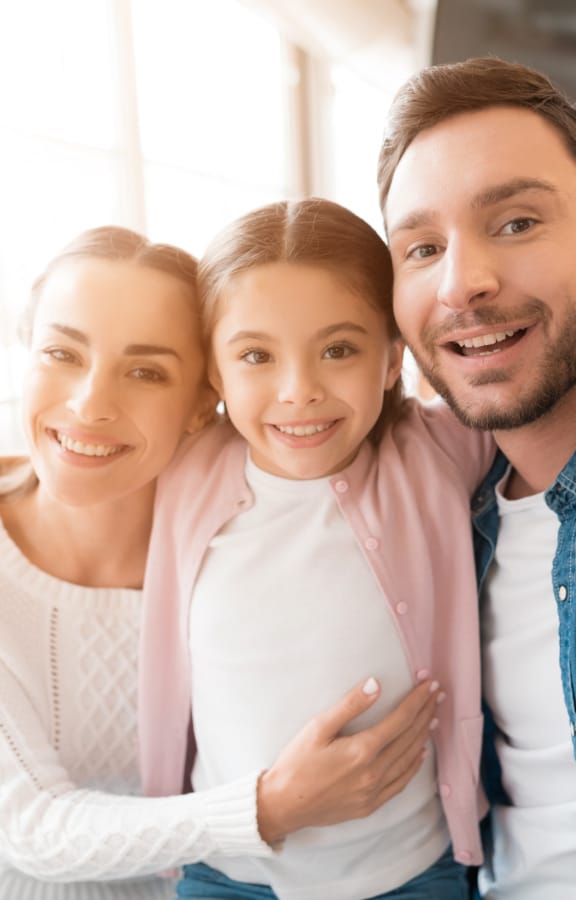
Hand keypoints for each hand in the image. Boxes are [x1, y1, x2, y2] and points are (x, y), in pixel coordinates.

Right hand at [257, 678, 440, 843]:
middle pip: (410, 737)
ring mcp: (374, 792)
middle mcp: (374, 772)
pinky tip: (419, 753)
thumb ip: (349, 705)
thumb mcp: (318, 727)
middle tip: (439, 694)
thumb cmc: (296, 763)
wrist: (283, 805)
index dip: (417, 700)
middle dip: (426, 712)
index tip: (430, 683)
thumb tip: (376, 684)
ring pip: (409, 759)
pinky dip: (414, 765)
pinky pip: (401, 782)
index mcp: (362, 750)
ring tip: (435, 717)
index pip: (400, 720)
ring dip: (424, 735)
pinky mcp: (371, 805)